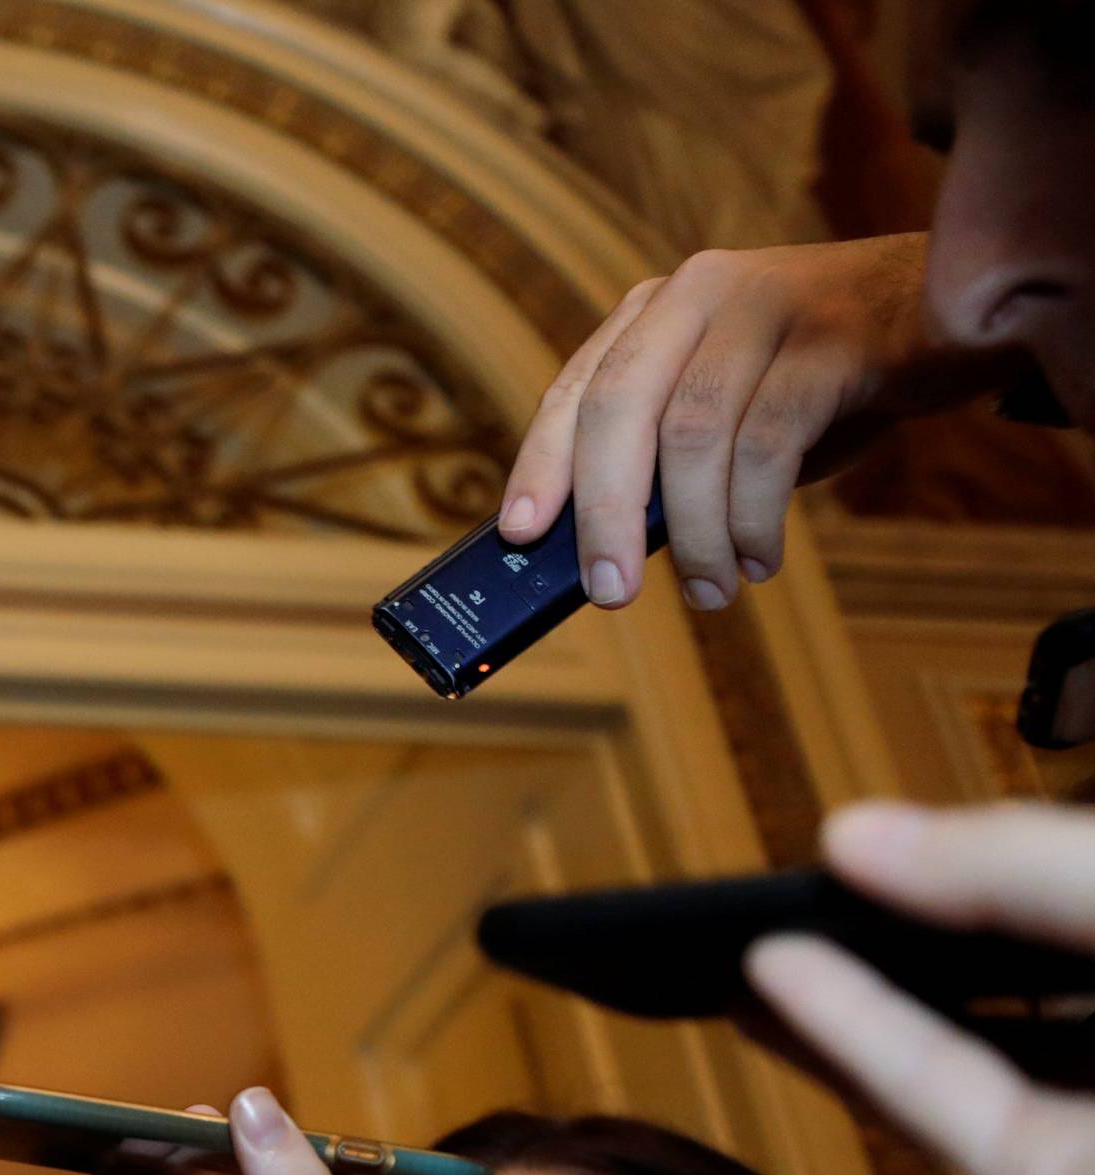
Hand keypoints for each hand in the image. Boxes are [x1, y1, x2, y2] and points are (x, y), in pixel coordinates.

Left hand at [499, 233, 1016, 611]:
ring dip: (695, 534)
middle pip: (620, 408)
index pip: (576, 390)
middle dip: (607, 513)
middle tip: (609, 592)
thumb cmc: (816, 386)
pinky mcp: (831, 335)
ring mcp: (765, 304)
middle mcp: (698, 294)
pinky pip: (768, 442)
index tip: (520, 535)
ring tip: (711, 588)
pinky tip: (759, 557)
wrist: (942, 317)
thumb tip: (603, 559)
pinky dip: (753, 518)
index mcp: (655, 312)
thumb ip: (664, 467)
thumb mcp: (725, 417)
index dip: (541, 465)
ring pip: (693, 434)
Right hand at [748, 800, 1094, 1174]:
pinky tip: (767, 986)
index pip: (1062, 882)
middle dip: (899, 925)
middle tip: (798, 884)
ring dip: (843, 991)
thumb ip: (1011, 863)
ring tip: (740, 940)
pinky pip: (942, 1102)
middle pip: (1005, 969)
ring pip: (960, 1042)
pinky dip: (849, 1040)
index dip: (973, 850)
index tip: (875, 822)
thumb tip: (848, 838)